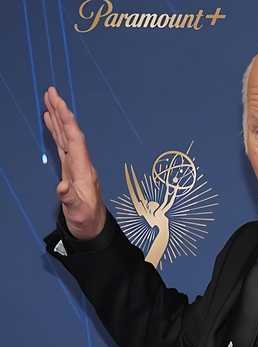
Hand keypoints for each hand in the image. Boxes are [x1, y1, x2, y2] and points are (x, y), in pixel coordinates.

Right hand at [42, 85, 105, 239]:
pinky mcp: (70, 169)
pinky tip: (50, 122)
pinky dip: (55, 131)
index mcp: (83, 170)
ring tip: (49, 100)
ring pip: (65, 136)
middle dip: (61, 112)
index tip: (60, 104)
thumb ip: (70, 199)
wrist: (92, 229)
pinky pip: (62, 144)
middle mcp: (81, 164)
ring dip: (57, 117)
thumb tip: (62, 187)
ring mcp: (76, 165)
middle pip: (70, 132)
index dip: (67, 122)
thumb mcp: (78, 211)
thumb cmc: (86, 220)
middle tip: (51, 92)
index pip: (75, 140)